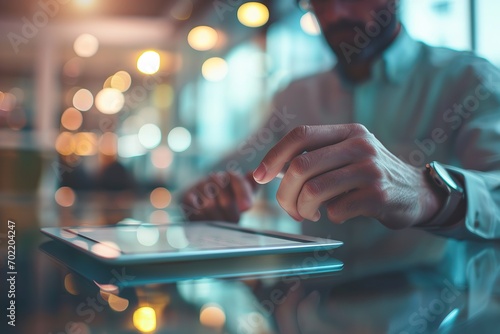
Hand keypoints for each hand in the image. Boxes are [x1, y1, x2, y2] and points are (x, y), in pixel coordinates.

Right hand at [181, 171, 257, 221]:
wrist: (204, 212)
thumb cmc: (228, 205)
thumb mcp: (243, 196)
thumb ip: (251, 187)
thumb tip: (255, 175)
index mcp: (228, 176)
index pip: (235, 179)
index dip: (242, 193)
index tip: (246, 207)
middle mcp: (212, 178)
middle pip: (225, 196)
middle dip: (231, 213)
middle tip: (233, 222)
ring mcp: (198, 187)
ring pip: (210, 205)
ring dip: (218, 218)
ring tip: (221, 224)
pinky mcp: (185, 198)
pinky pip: (196, 210)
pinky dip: (204, 219)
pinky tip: (207, 222)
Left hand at [252, 124, 444, 228]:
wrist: (416, 192)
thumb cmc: (369, 175)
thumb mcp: (347, 154)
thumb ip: (315, 157)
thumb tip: (271, 169)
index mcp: (347, 132)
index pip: (300, 135)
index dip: (274, 156)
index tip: (260, 177)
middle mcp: (359, 145)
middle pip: (301, 167)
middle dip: (285, 194)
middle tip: (289, 209)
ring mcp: (370, 169)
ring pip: (314, 190)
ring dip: (303, 209)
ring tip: (309, 214)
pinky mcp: (378, 195)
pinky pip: (335, 210)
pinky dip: (329, 217)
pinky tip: (339, 214)